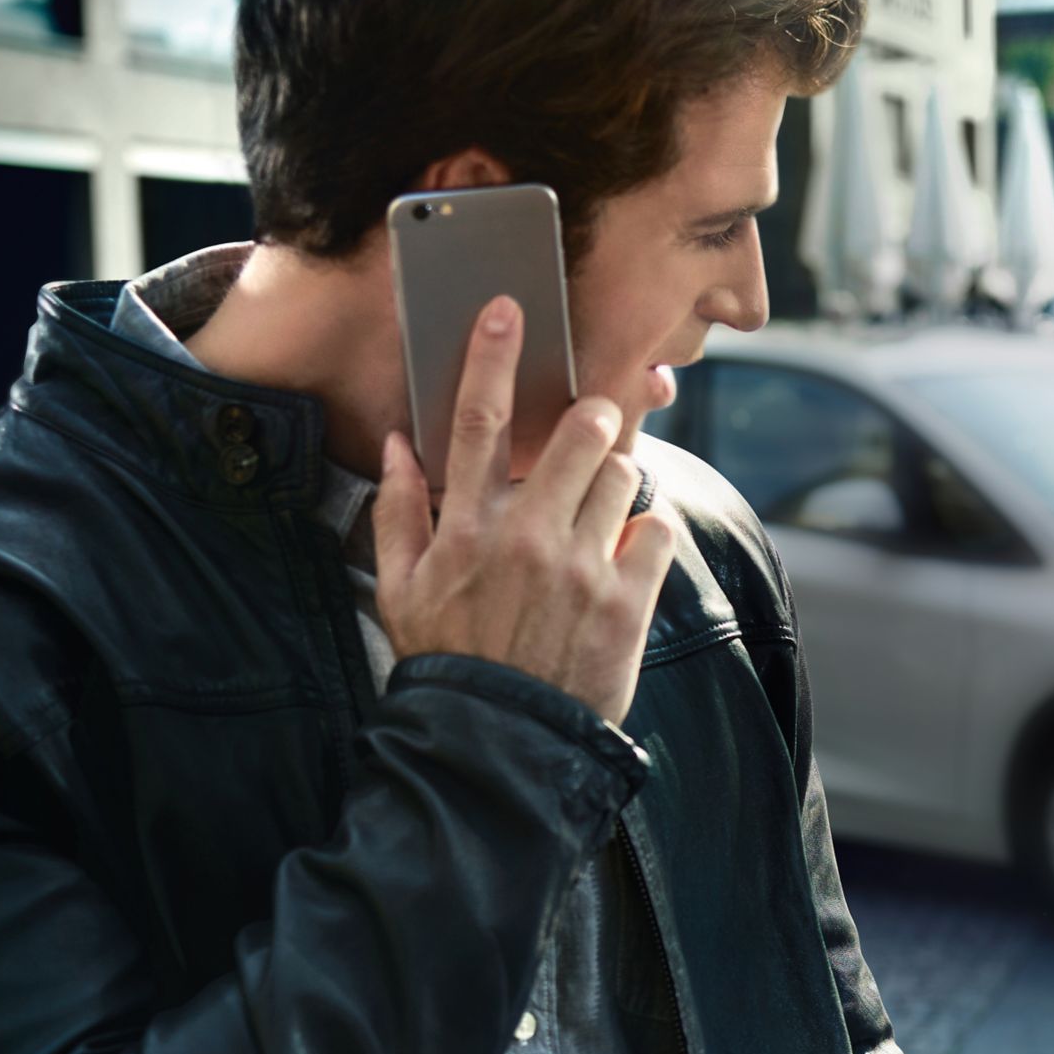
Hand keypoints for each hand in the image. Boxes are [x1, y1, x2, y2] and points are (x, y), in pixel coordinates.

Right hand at [372, 295, 674, 730]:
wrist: (497, 742)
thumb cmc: (446, 660)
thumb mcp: (399, 589)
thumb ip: (396, 512)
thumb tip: (397, 446)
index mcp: (465, 528)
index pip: (477, 423)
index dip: (492, 358)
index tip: (506, 311)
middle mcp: (526, 537)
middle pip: (580, 434)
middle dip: (595, 419)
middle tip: (592, 430)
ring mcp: (582, 569)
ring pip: (625, 475)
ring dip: (615, 480)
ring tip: (596, 513)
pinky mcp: (627, 603)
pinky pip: (657, 530)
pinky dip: (647, 533)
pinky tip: (625, 554)